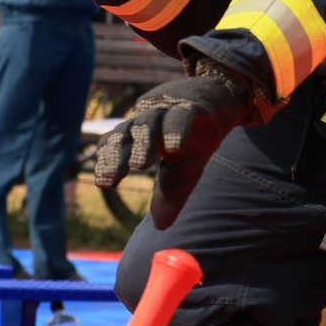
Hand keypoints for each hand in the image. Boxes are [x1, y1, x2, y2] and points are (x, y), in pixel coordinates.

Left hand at [92, 62, 268, 228]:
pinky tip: (175, 146)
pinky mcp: (193, 104)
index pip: (117, 145)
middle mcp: (149, 119)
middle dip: (116, 155)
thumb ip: (171, 194)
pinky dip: (177, 128)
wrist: (221, 99)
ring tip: (139, 166)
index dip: (108, 161)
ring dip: (143, 142)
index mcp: (142, 135)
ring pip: (148, 121)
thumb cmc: (195, 134)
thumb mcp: (184, 168)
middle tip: (110, 177)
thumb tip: (161, 226)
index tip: (103, 184)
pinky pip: (181, 114)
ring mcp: (169, 109)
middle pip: (126, 133)